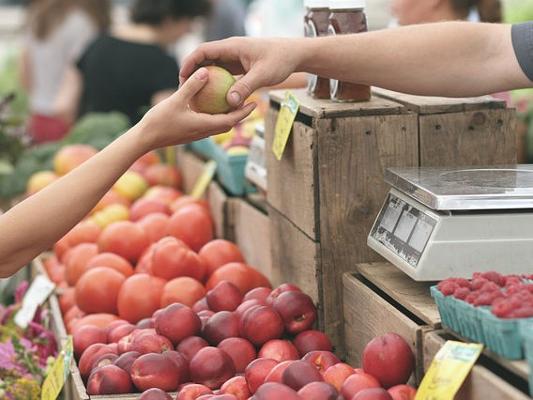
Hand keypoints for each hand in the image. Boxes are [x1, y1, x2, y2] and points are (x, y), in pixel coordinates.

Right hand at [137, 67, 255, 150]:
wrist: (145, 139)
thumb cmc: (159, 121)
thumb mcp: (176, 100)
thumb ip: (192, 86)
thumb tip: (206, 71)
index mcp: (204, 126)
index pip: (231, 120)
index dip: (244, 112)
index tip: (254, 103)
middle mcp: (204, 132)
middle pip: (228, 124)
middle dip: (240, 114)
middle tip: (249, 101)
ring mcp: (197, 134)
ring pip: (218, 125)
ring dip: (228, 116)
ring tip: (233, 102)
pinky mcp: (190, 132)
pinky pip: (208, 124)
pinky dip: (215, 115)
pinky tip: (211, 105)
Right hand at [180, 37, 303, 107]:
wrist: (294, 54)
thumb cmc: (280, 60)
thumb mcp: (263, 75)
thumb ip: (245, 87)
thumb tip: (230, 103)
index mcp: (232, 46)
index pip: (203, 51)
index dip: (189, 62)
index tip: (182, 77)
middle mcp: (230, 50)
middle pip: (204, 59)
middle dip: (192, 73)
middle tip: (183, 90)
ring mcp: (234, 58)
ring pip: (213, 67)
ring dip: (203, 80)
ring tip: (194, 96)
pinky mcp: (239, 66)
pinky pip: (223, 75)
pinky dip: (216, 85)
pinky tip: (213, 100)